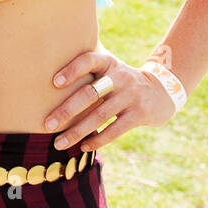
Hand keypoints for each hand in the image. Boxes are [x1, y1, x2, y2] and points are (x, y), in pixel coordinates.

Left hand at [43, 46, 180, 152]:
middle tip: (47, 125)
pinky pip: (114, 130)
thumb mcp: (109, 68)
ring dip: (77, 132)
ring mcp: (131, 95)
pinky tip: (83, 147)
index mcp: (109, 63)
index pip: (89, 61)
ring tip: (59, 144)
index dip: (72, 70)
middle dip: (66, 111)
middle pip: (90, 94)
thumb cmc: (121, 81)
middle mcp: (120, 77)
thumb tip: (47, 76)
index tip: (54, 83)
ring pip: (99, 116)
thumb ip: (87, 67)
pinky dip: (97, 140)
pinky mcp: (140, 114)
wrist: (160, 92)